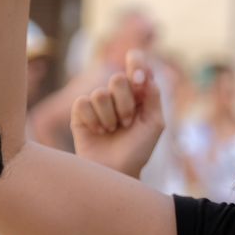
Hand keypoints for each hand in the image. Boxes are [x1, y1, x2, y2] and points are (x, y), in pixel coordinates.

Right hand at [71, 49, 167, 177]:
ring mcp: (97, 101)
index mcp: (137, 92)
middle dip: (125, 104)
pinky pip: (83, 102)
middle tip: (128, 122)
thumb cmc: (138, 149)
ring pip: (100, 93)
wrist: (117, 171)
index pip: (136, 65)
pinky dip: (93, 120)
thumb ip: (154, 96)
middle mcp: (116, 93)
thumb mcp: (154, 123)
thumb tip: (147, 75)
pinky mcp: (80, 111)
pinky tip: (98, 131)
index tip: (140, 78)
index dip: (137, 64)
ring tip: (112, 130)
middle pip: (117, 79)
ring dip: (110, 117)